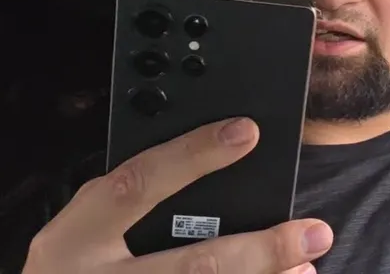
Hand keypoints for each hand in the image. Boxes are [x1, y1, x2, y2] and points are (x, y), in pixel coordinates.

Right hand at [22, 118, 332, 273]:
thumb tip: (218, 162)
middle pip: (192, 266)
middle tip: (313, 232)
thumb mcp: (85, 230)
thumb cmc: (73, 268)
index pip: (136, 185)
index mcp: (75, 239)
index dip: (191, 156)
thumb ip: (136, 201)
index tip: (246, 132)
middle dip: (259, 250)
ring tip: (306, 264)